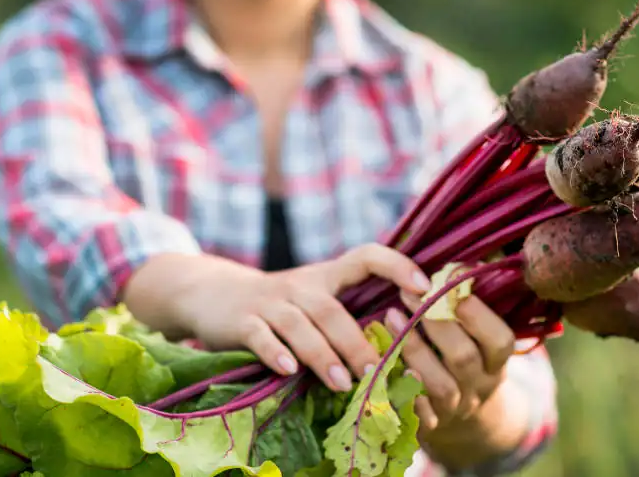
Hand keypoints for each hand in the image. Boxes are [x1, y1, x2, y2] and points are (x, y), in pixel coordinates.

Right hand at [175, 245, 431, 391]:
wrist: (214, 295)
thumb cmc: (282, 307)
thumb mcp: (315, 300)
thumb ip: (350, 316)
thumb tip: (405, 353)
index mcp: (327, 276)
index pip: (366, 256)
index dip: (396, 265)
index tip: (424, 287)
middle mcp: (301, 285)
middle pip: (332, 309)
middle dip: (357, 342)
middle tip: (378, 371)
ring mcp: (270, 302)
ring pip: (300, 325)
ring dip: (323, 355)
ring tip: (344, 383)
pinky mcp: (241, 321)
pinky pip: (260, 336)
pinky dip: (274, 352)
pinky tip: (288, 370)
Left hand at [384, 291, 516, 435]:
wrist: (464, 417)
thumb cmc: (464, 354)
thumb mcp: (477, 334)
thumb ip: (468, 302)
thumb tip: (458, 262)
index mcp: (496, 361)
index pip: (500, 340)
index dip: (478, 314)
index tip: (449, 284)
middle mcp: (480, 387)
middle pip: (464, 358)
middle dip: (436, 323)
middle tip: (408, 293)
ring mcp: (455, 409)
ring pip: (440, 386)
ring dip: (414, 350)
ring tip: (389, 317)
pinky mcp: (429, 426)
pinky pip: (414, 410)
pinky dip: (398, 386)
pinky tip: (380, 359)